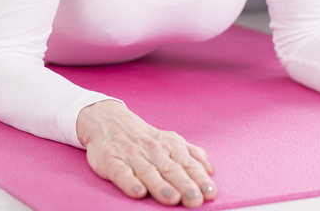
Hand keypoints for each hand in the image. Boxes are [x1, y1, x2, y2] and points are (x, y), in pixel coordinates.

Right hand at [77, 100, 216, 205]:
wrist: (109, 120)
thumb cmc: (144, 138)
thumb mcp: (171, 141)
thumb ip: (192, 154)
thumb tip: (210, 171)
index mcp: (170, 146)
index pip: (188, 164)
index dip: (199, 178)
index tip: (210, 192)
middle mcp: (153, 151)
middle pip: (171, 170)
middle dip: (184, 185)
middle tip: (195, 199)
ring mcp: (132, 156)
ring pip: (148, 172)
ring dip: (161, 186)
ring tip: (172, 198)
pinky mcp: (111, 161)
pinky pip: (121, 172)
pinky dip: (130, 182)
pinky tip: (138, 192)